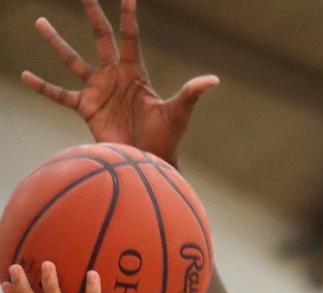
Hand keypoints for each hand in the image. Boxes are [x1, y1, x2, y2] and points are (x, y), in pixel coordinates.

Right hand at [22, 0, 217, 162]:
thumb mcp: (178, 113)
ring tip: (40, 21)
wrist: (147, 163)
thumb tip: (214, 80)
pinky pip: (60, 94)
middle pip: (100, 37)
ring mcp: (99, 90)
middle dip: (92, 14)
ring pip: (72, 59)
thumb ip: (191, 93)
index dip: (129, 16)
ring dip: (57, 42)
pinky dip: (43, 86)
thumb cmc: (165, 140)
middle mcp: (114, 76)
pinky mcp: (86, 109)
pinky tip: (25, 74)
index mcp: (135, 72)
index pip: (131, 37)